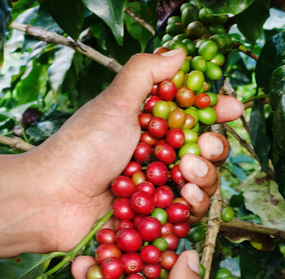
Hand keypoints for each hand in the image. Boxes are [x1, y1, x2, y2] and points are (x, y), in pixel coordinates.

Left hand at [0, 49, 239, 260]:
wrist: (53, 198)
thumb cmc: (81, 148)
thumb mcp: (114, 102)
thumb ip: (145, 73)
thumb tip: (179, 53)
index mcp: (149, 128)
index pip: (191, 118)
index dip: (214, 112)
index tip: (231, 108)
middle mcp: (156, 158)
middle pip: (203, 154)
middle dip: (213, 149)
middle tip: (204, 148)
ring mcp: (155, 190)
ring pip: (200, 185)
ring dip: (204, 179)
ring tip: (186, 175)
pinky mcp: (153, 218)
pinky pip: (185, 214)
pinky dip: (192, 206)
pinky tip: (185, 198)